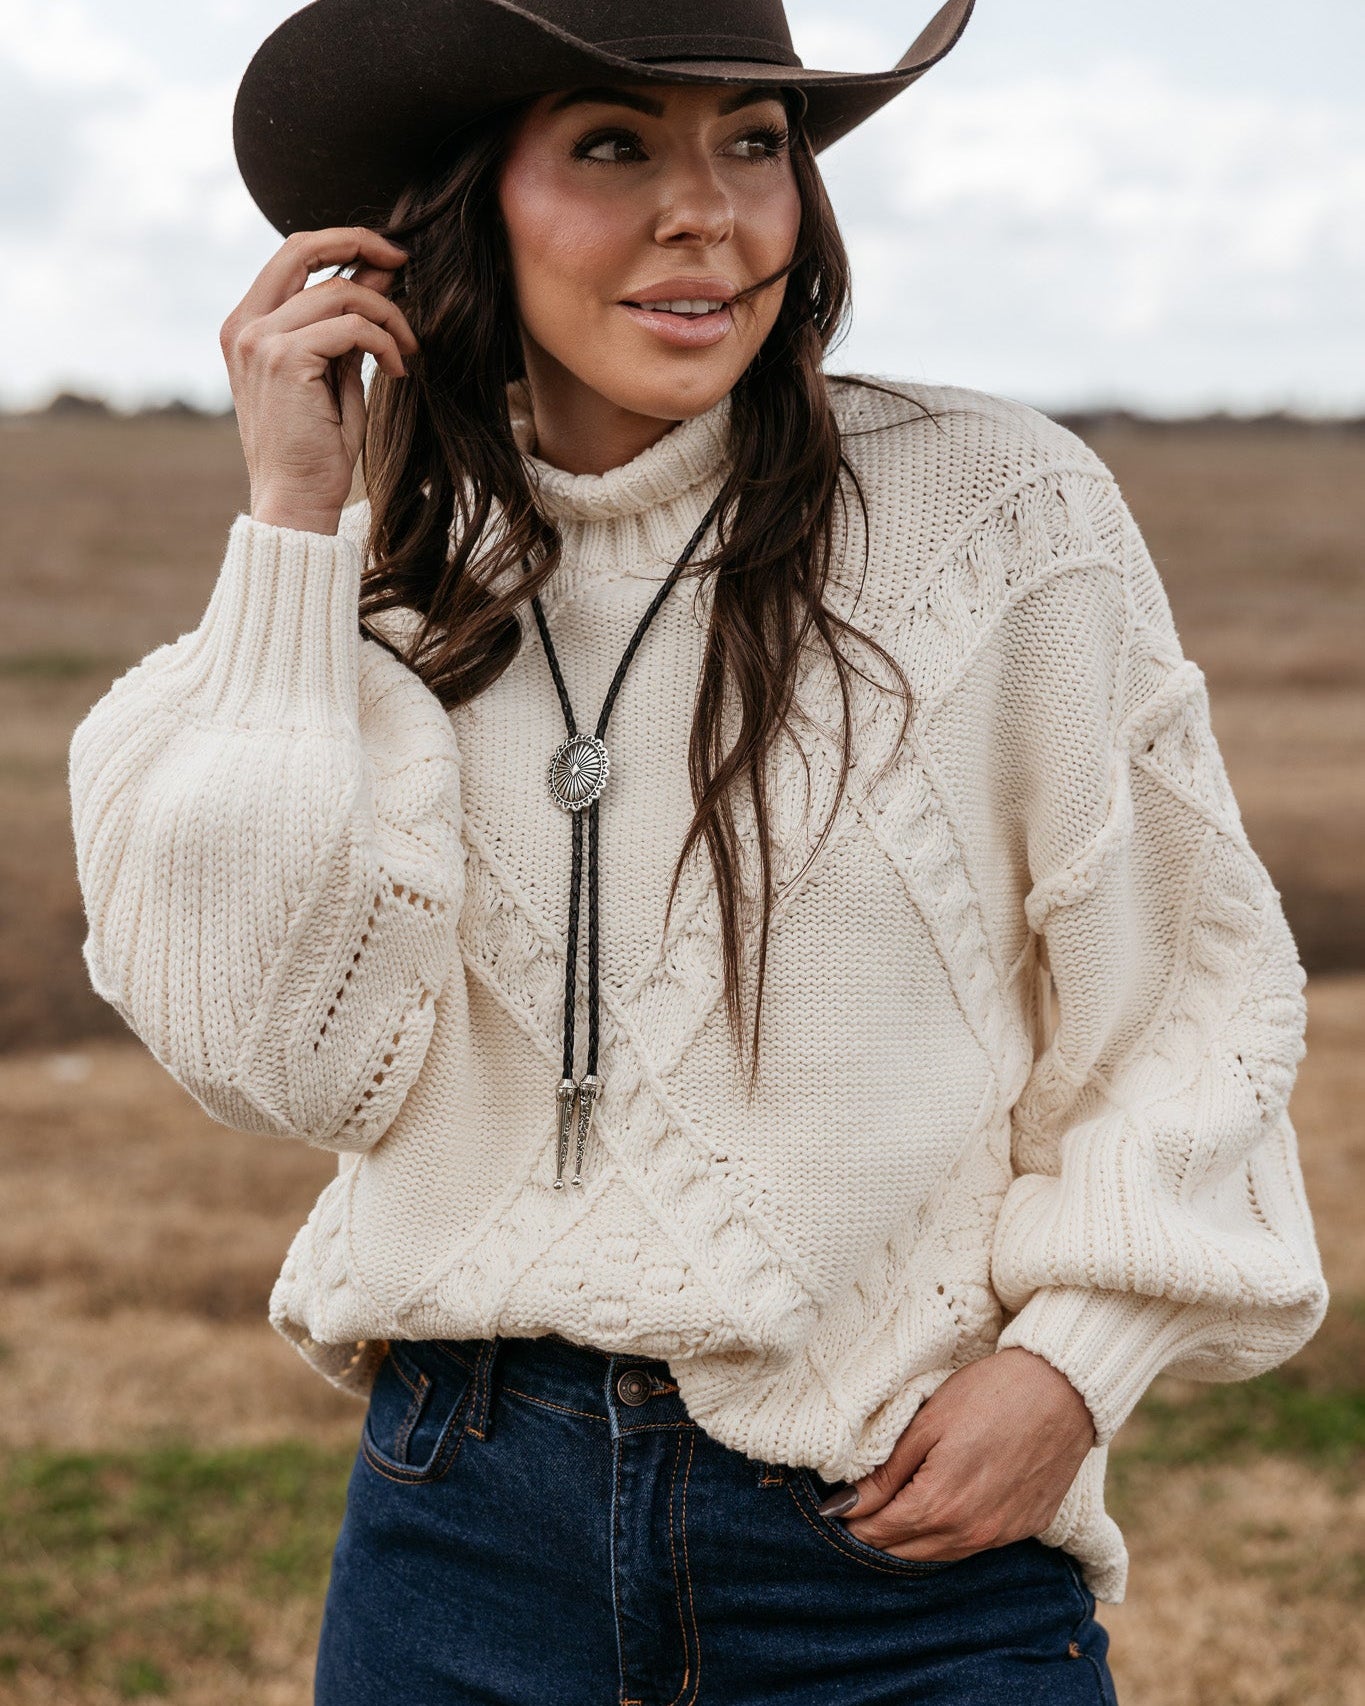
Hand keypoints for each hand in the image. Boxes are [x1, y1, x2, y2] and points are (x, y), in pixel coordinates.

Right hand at [220, 226, 420, 534]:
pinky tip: (397, 370)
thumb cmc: (316, 448)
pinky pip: (351, 328)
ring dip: (388, 317)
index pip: (292, 256)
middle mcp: (244, 326)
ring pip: (340, 293)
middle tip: (403, 261)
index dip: (343, 243)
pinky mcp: (284, 359)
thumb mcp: (334, 372)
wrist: (296, 501)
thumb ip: (347, 323)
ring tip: (406, 352)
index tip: (388, 258)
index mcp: (247, 325)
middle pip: (303, 249)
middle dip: (359, 242)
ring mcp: (259, 340)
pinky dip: (385, 343)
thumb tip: (379, 274)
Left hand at [821, 1348, 1096, 1562]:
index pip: (879, 1533)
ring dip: (911, 1541)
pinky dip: (947, 1537)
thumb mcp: (927, 1424)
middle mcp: (969, 1533)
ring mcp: (1000, 1535)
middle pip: (905, 1553)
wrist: (1062, 1390)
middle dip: (876, 1537)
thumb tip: (844, 1505)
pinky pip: (973, 1547)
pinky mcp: (1024, 1529)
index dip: (851, 1522)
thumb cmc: (990, 1395)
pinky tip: (938, 1514)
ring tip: (890, 1515)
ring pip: (939, 1555)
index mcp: (939, 1505)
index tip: (832, 1509)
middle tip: (856, 1513)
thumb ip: (886, 1473)